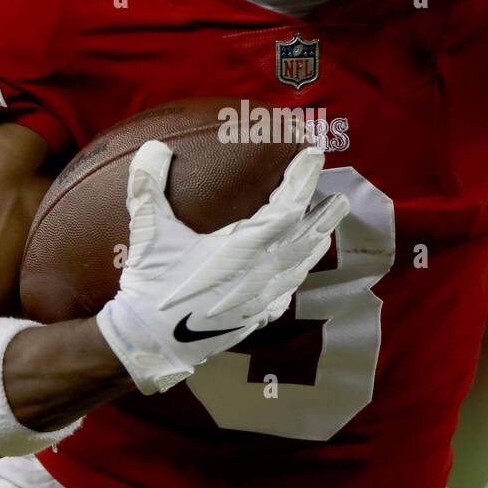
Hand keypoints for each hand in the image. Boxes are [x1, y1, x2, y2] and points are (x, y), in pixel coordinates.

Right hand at [96, 140, 347, 393]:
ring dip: (314, 243)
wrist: (151, 342)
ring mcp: (262, 298)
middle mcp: (261, 273)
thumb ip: (148, 185)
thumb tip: (153, 146)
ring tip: (326, 227)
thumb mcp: (148, 232)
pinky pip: (287, 292)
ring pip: (299, 266)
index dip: (303, 179)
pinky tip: (299, 269)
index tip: (314, 156)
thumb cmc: (152, 284)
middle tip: (340, 198)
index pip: (286, 207)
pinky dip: (297, 274)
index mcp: (243, 248)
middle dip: (323, 215)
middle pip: (305, 238)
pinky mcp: (255, 317)